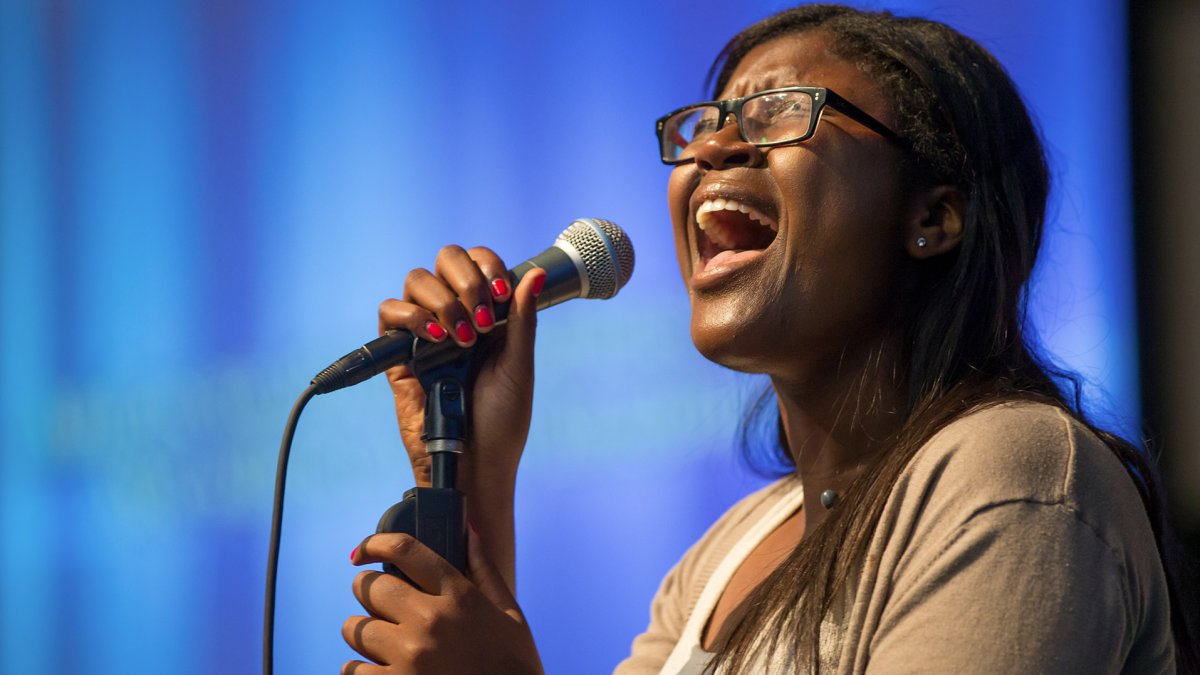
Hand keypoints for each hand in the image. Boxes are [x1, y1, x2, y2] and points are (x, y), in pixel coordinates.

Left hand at [342, 529, 543, 674]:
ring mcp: (409, 657)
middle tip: (380, 604)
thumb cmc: (514, 667)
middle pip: (370, 587)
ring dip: (365, 634)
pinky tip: (383, 670)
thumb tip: (469, 531)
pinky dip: (361, 670)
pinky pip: (352, 669)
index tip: (363, 551)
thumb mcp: (510, 615)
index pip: (406, 550)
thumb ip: (485, 571)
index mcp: (458, 597)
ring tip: (386, 644)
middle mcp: (430, 622)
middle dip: (369, 591)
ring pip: (355, 628)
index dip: (375, 543)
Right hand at [379, 246, 544, 588]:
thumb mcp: (519, 366)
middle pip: (445, 260)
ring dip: (442, 301)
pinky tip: (436, 340)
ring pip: (417, 281)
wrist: (476, 462)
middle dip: (465, 278)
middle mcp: (454, 315)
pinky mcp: (399, 354)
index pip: (478, 264)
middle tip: (481, 315)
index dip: (487, 266)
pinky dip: (411, 317)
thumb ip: (521, 319)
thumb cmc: (502, 421)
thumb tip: (533, 273)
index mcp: (487, 313)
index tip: (502, 294)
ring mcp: (425, 332)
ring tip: (462, 338)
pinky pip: (390, 314)